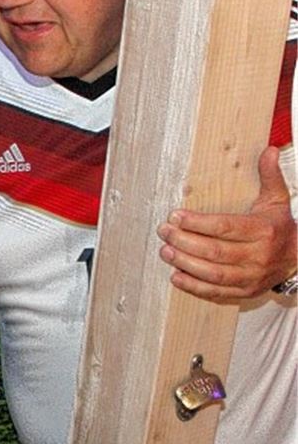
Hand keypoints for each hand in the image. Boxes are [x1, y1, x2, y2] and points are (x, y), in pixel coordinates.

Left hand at [157, 146, 296, 299]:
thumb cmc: (279, 227)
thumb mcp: (277, 200)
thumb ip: (270, 176)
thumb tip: (269, 150)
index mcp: (263, 231)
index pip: (225, 227)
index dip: (197, 222)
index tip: (175, 216)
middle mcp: (258, 255)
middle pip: (215, 251)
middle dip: (184, 242)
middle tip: (164, 232)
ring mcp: (251, 276)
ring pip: (213, 274)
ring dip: (185, 263)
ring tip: (165, 251)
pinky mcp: (245, 291)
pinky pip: (216, 292)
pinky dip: (194, 286)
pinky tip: (176, 276)